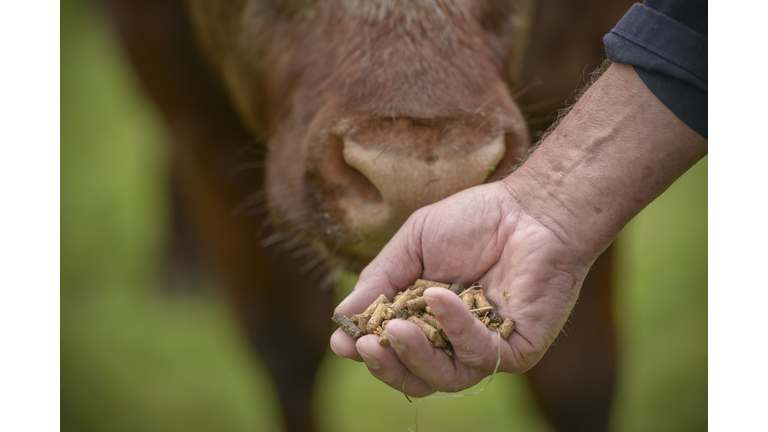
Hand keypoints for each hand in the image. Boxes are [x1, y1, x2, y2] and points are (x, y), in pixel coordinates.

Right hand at [329, 180, 594, 396]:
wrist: (530, 206)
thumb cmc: (473, 221)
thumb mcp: (412, 246)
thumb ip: (379, 282)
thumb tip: (341, 318)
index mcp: (429, 321)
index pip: (394, 351)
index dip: (369, 351)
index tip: (342, 340)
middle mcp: (456, 342)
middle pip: (417, 376)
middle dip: (387, 365)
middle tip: (365, 345)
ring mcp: (487, 348)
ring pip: (446, 376)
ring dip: (414, 355)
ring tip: (394, 328)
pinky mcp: (518, 349)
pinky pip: (481, 353)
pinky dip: (455, 328)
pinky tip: (437, 297)